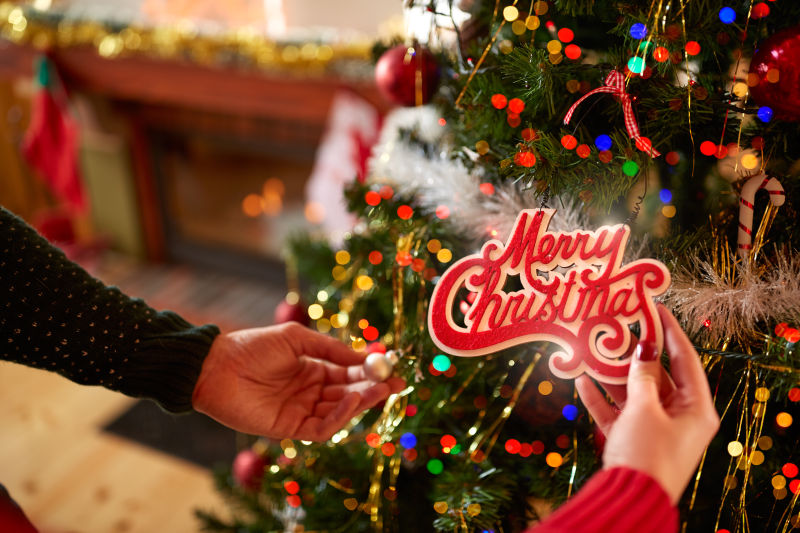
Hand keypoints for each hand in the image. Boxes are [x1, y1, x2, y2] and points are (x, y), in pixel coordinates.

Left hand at [192, 322, 405, 440]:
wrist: (216, 365)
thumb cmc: (253, 346)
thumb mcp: (297, 338)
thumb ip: (330, 349)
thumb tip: (364, 358)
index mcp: (313, 370)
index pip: (349, 374)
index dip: (371, 372)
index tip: (392, 366)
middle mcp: (311, 392)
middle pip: (349, 395)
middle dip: (373, 389)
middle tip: (396, 383)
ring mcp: (301, 411)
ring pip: (339, 412)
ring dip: (361, 402)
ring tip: (378, 389)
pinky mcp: (290, 429)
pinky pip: (322, 428)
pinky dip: (339, 418)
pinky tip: (350, 402)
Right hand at [575, 305, 719, 503]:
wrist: (629, 499)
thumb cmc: (647, 452)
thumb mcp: (644, 408)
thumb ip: (642, 375)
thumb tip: (645, 346)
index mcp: (696, 409)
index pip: (686, 360)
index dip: (670, 332)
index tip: (655, 308)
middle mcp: (679, 417)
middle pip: (657, 375)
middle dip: (634, 353)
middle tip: (617, 326)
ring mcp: (654, 429)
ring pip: (634, 392)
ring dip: (612, 374)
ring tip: (594, 349)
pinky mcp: (632, 440)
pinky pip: (617, 412)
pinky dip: (600, 398)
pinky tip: (581, 380)